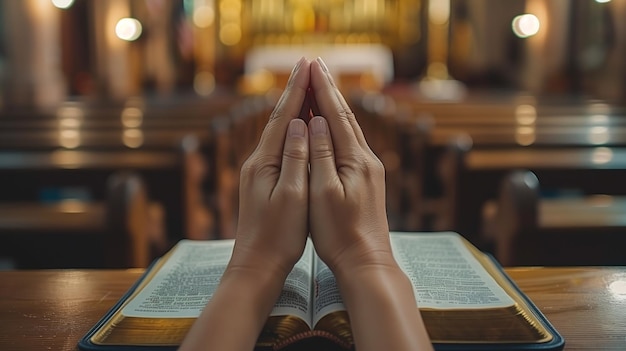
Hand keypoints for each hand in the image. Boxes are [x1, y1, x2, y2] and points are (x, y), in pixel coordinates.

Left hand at [229, 57, 311, 276]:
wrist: (257, 265)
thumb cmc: (278, 236)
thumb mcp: (292, 197)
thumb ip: (295, 158)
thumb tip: (298, 124)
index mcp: (263, 162)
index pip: (281, 117)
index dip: (296, 90)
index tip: (308, 65)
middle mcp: (256, 162)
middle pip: (277, 119)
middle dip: (293, 91)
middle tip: (307, 65)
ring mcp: (258, 171)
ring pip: (278, 131)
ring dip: (292, 107)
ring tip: (305, 86)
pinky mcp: (263, 181)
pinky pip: (279, 146)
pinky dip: (291, 129)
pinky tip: (298, 126)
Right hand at [307, 58, 432, 350]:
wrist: (366, 261)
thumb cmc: (340, 233)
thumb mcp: (324, 194)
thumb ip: (321, 156)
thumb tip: (315, 122)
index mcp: (355, 160)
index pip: (336, 116)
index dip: (323, 89)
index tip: (311, 66)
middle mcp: (366, 160)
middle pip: (346, 117)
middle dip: (330, 90)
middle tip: (316, 66)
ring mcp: (369, 170)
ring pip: (350, 130)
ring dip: (335, 106)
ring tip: (323, 87)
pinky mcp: (367, 180)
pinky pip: (351, 144)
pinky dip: (339, 128)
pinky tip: (334, 126)